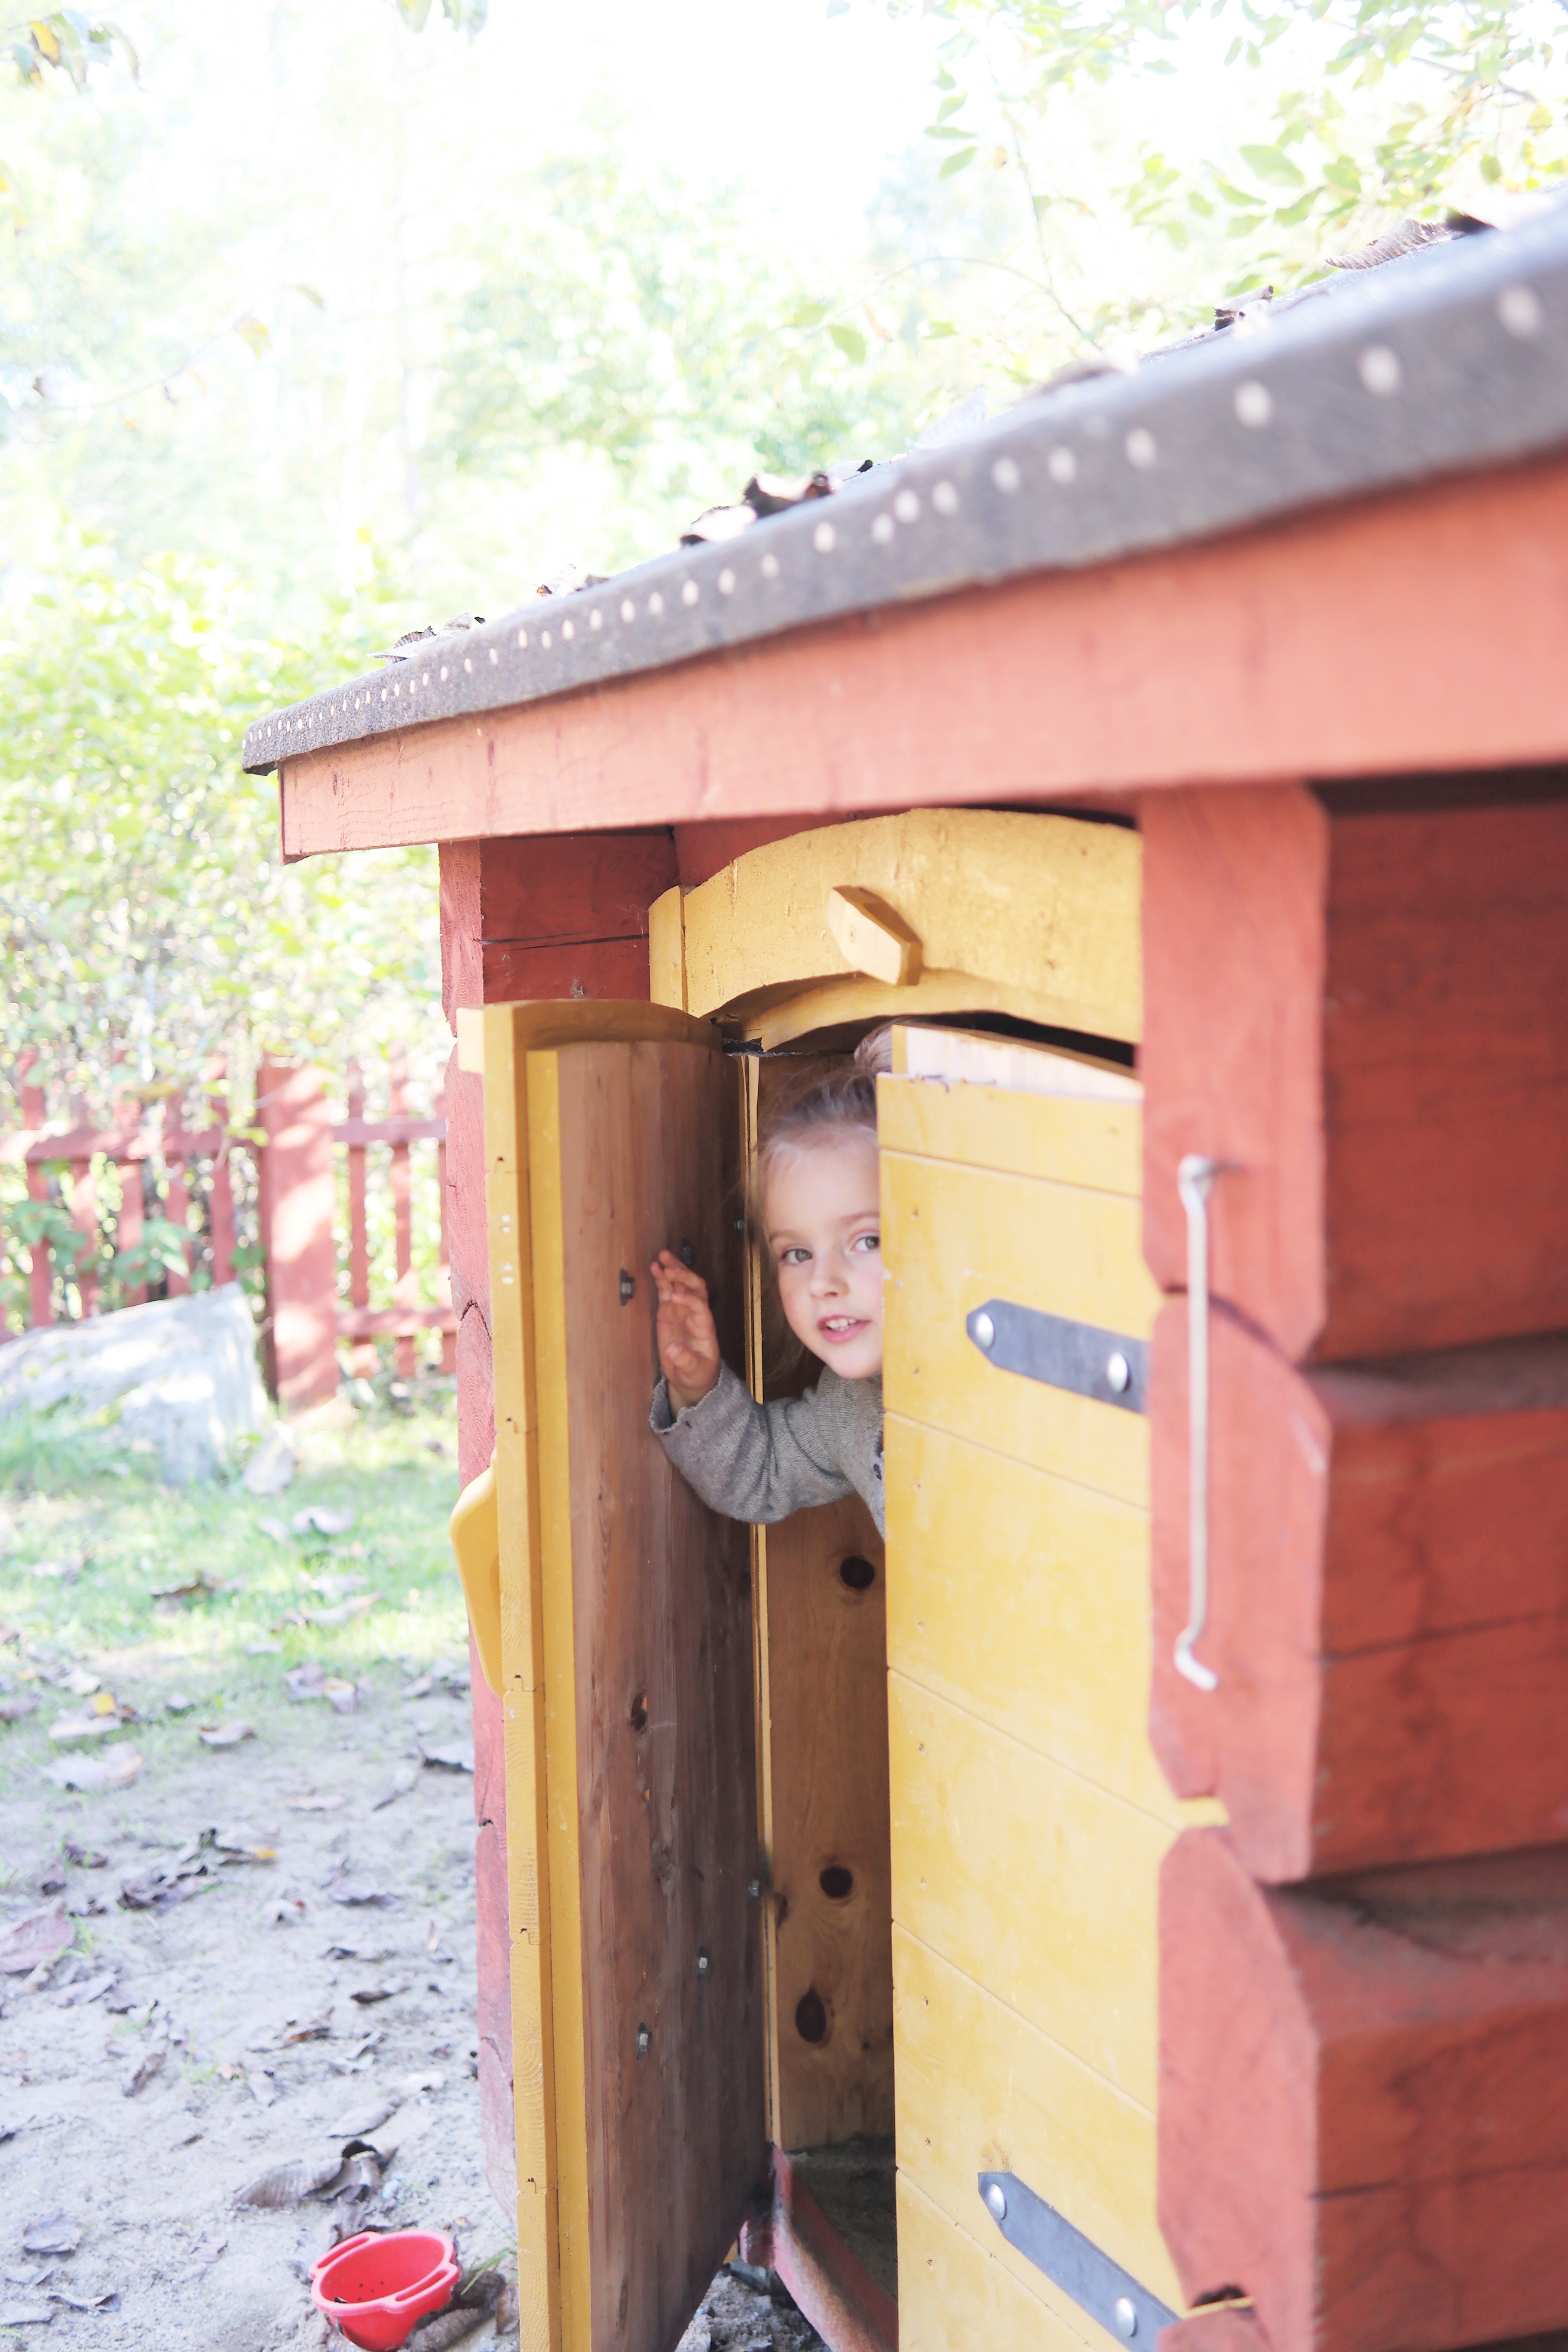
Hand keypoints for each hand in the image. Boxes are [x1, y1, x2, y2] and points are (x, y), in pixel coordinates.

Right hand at [650, 1250, 721, 1409]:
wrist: (691, 1377)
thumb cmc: (697, 1374)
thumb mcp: (693, 1372)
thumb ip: (685, 1360)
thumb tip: (673, 1349)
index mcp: (704, 1326)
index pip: (700, 1306)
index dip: (689, 1300)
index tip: (675, 1298)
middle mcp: (695, 1313)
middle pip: (695, 1287)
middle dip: (684, 1276)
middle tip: (670, 1267)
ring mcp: (682, 1310)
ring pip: (680, 1284)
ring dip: (674, 1269)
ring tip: (663, 1256)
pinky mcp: (669, 1311)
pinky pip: (666, 1291)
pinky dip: (662, 1279)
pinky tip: (654, 1266)